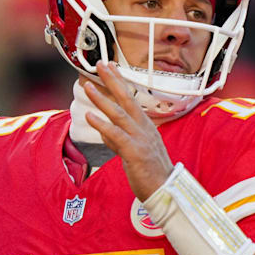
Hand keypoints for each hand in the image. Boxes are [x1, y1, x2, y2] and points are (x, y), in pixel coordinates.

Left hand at [82, 62, 174, 199]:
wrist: (166, 190)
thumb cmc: (151, 171)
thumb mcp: (134, 150)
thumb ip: (118, 139)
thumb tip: (104, 130)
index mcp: (145, 125)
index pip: (130, 98)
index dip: (119, 81)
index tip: (110, 66)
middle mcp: (144, 128)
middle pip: (127, 98)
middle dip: (112, 80)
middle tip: (100, 64)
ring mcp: (140, 139)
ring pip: (119, 114)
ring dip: (102, 99)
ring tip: (88, 87)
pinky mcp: (135, 152)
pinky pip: (116, 135)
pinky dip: (102, 124)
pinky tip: (90, 116)